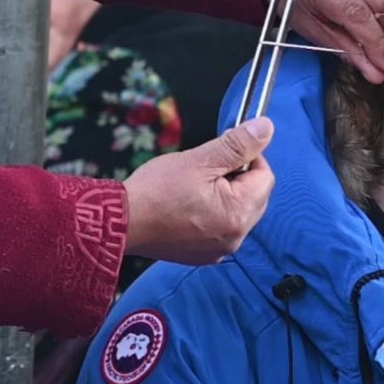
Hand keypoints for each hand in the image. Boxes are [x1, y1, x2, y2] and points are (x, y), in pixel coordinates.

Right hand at [123, 117, 274, 264]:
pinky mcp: (203, 255)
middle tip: (206, 170)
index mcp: (238, 215)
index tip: (223, 151)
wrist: (118, 222)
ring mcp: (219, 250)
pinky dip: (212, 213)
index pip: (265, 177)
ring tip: (194, 188)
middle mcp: (235, 239)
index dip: (248, 157)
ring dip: (225, 195)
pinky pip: (221, 228)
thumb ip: (237, 144)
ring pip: (238, 212)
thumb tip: (265, 128)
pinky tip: (188, 206)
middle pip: (255, 196)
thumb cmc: (156, 190)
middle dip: (237, 178)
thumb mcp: (200, 159)